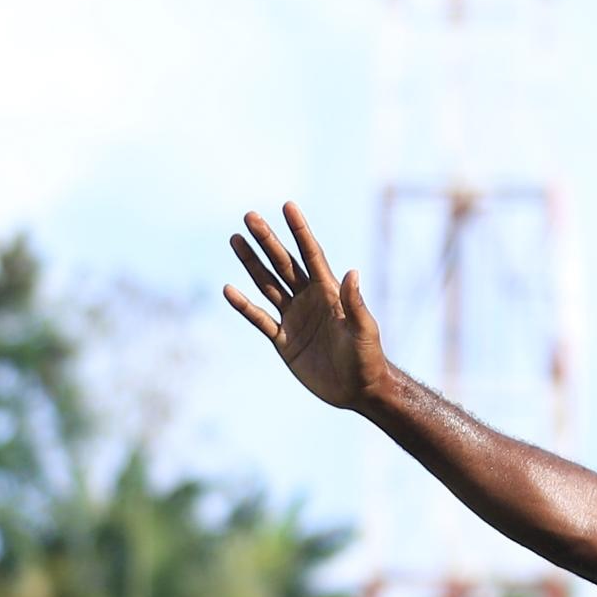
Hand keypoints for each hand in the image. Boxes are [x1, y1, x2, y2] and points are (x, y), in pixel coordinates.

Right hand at [222, 203, 386, 412]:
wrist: (359, 390)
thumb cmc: (368, 359)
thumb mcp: (364, 331)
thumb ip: (355, 303)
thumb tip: (352, 272)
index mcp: (329, 293)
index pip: (311, 255)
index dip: (299, 231)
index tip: (287, 206)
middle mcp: (309, 300)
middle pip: (283, 263)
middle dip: (267, 240)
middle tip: (249, 216)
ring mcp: (294, 318)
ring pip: (268, 284)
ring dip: (251, 263)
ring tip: (235, 239)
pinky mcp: (283, 340)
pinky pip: (259, 318)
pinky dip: (244, 305)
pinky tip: (228, 289)